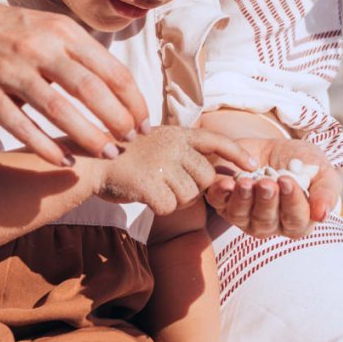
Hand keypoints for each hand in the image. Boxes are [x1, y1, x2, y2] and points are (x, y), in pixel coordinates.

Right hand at [0, 1, 150, 166]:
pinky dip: (46, 146)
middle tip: (130, 142)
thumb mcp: (47, 26)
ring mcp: (9, 71)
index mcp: (60, 31)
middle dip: (117, 121)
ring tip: (108, 153)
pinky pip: (20, 125)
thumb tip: (120, 90)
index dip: (133, 100)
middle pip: (90, 90)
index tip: (144, 122)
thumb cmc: (4, 30)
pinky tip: (66, 161)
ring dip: (89, 136)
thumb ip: (79, 53)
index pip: (110, 69)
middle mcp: (38, 48)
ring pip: (59, 109)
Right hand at [94, 126, 256, 215]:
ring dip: (174, 200)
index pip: (216, 140)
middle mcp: (172, 144)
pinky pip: (169, 207)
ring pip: (189, 196)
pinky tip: (144, 196)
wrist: (89, 162)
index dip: (236, 153)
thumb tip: (212, 172)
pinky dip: (159, 208)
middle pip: (206, 178)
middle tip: (168, 186)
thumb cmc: (123, 157)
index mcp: (176, 133)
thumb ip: (181, 152)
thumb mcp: (155, 143)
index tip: (252, 165)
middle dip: (194, 189)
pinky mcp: (148, 182)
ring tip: (152, 188)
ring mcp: (160, 163)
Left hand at [205, 138, 341, 237]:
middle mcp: (269, 224)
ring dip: (243, 199)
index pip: (295, 222)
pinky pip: (218, 203)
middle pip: (266, 222)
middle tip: (267, 182)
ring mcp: (243, 216)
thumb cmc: (302, 163)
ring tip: (247, 182)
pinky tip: (227, 182)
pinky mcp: (222, 202)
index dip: (292, 203)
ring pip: (241, 216)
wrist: (273, 147)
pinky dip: (221, 193)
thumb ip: (327, 192)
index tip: (288, 181)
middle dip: (266, 201)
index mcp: (297, 221)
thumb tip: (322, 215)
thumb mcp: (321, 172)